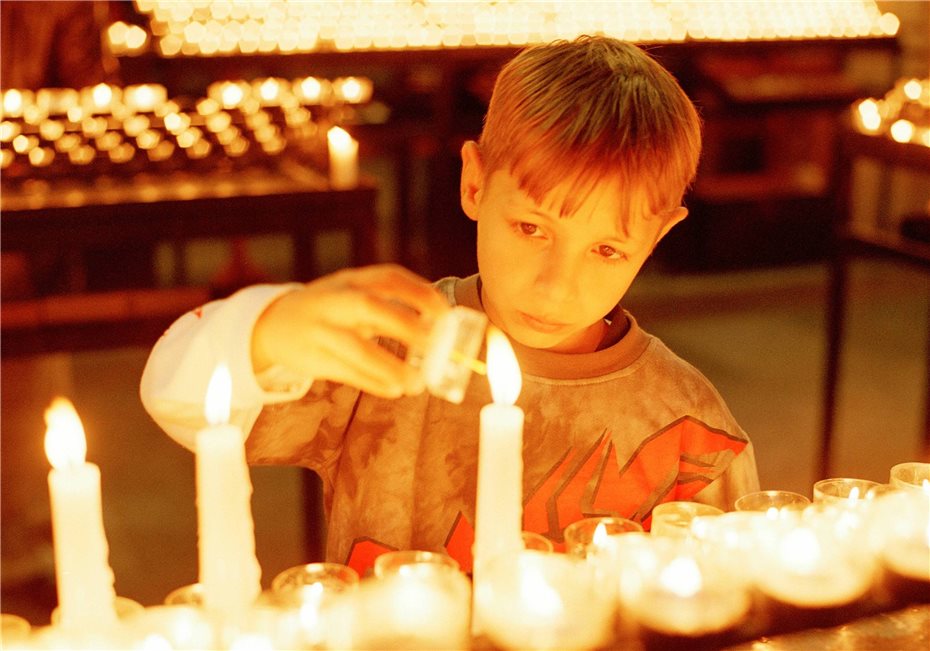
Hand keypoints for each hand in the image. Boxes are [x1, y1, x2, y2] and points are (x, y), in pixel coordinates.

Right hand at [252, 264, 448, 397]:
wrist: (273, 323)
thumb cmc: (331, 309)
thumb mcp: (353, 294)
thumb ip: (389, 306)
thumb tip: (440, 327)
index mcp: (351, 280)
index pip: (387, 278)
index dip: (419, 293)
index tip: (444, 312)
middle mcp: (334, 300)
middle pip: (367, 306)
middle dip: (404, 325)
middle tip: (434, 344)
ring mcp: (319, 330)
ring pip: (354, 348)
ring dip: (388, 366)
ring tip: (416, 383)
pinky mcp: (312, 358)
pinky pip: (345, 372)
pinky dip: (372, 382)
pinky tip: (394, 390)